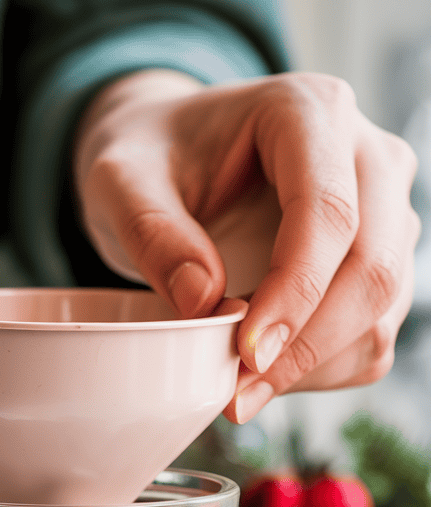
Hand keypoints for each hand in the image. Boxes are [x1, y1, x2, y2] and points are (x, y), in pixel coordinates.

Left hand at [74, 70, 419, 421]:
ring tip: (238, 390)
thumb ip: (151, 232)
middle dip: (306, 346)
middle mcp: (367, 156)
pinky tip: (264, 375)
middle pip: (373, 267)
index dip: (295, 293)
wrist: (170, 157)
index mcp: (310, 112)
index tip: (245, 353)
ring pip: (380, 311)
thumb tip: (204, 301)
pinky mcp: (380, 261)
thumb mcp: (121, 180)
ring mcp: (386, 211)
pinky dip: (321, 371)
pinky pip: (372, 336)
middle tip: (236, 393)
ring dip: (313, 367)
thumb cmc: (151, 158)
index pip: (329, 212)